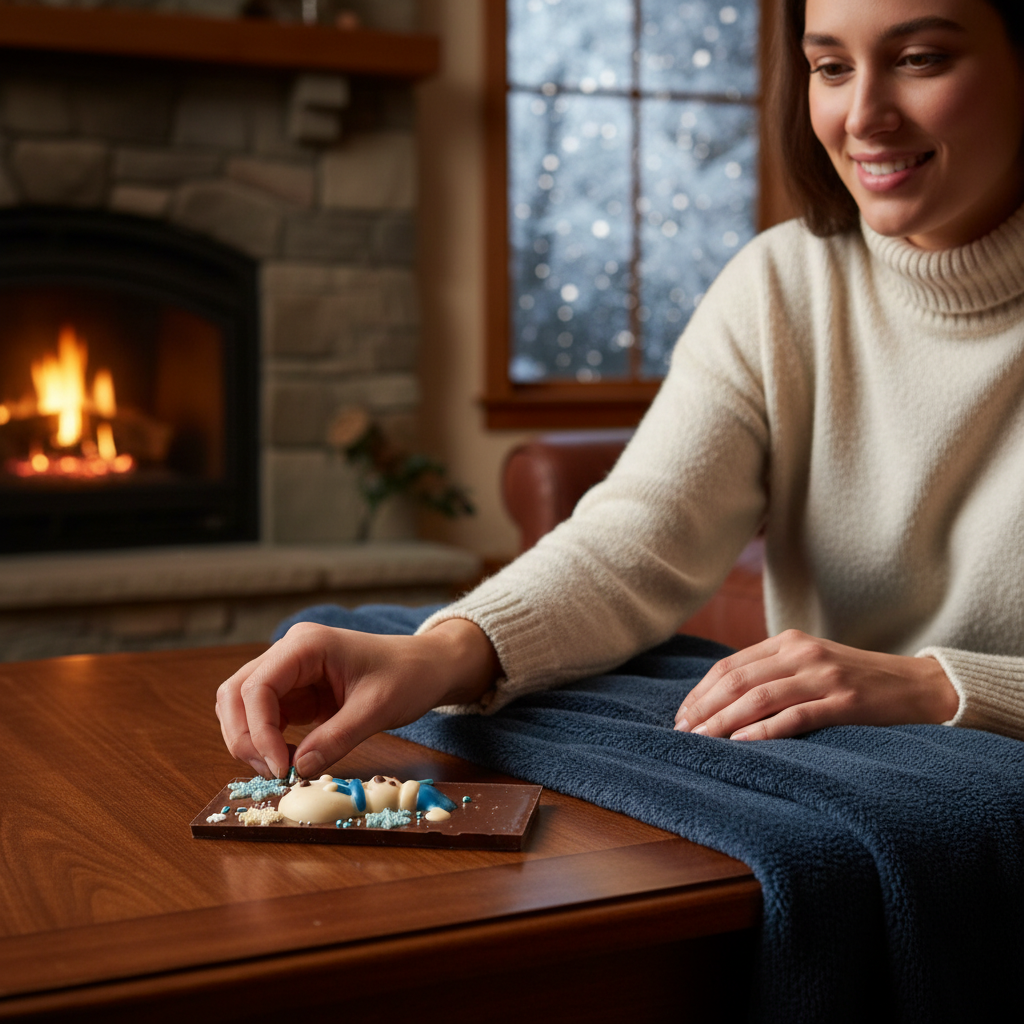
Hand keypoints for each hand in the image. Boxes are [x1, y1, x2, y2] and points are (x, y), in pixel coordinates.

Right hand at [215, 618, 499, 778]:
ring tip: (280, 770)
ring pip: (242, 706)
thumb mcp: (376, 709)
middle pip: (236, 694)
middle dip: (244, 737)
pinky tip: (288, 761)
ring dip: (251, 741)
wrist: (428, 666)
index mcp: (306, 645)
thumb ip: (337, 738)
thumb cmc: (408, 676)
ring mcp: (290, 671)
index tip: (280, 767)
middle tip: (272, 773)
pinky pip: (264, 716)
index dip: (258, 730)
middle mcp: (289, 652)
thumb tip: (297, 770)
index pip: (257, 687)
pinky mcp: (296, 691)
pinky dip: (266, 741)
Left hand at [673, 629, 958, 739]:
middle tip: (683, 732)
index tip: (682, 715)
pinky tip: (741, 743)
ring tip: (702, 741)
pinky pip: (796, 717)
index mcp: (788, 641)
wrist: (916, 685)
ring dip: (725, 722)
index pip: (730, 666)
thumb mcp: (809, 662)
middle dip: (706, 708)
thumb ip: (771, 671)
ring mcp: (824, 677)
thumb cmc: (853, 678)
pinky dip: (764, 731)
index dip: (701, 692)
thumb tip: (719, 699)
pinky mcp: (845, 703)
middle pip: (739, 681)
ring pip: (760, 698)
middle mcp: (803, 654)